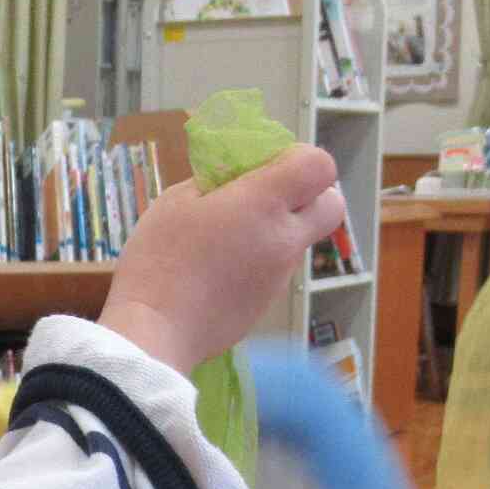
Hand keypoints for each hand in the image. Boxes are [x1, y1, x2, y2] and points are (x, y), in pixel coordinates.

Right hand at [100, 145, 342, 374]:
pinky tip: (221, 269)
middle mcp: (284, 238)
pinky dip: (260, 260)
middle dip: (311, 194)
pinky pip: (278, 268)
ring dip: (279, 229)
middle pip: (332, 204)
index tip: (268, 165)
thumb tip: (233, 178)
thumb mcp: (177, 200)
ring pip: (301, 238)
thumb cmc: (160, 258)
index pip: (320, 166)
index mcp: (263, 203)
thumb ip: (215, 181)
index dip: (300, 158)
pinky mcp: (269, 302)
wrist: (156, 330)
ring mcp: (281, 275)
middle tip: (268, 197)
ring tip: (228, 238)